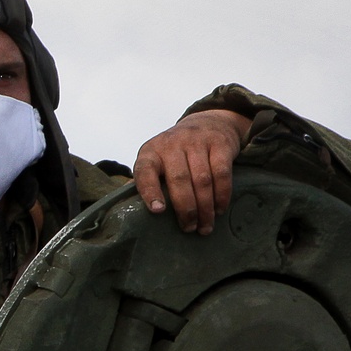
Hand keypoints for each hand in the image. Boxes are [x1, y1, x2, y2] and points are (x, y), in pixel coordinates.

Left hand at [133, 109, 251, 234]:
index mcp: (150, 152)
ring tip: (205, 225)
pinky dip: (221, 195)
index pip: (145, 171)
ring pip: (201, 180)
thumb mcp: (156, 159)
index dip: (150, 191)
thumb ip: (146, 180)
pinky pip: (221, 174)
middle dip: (185, 209)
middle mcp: (171, 145)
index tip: (157, 210)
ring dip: (205, 207)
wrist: (208, 122)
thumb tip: (128, 206)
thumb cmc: (176, 151)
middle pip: (179, 180)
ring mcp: (196, 142)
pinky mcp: (219, 144)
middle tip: (189, 228)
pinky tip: (219, 209)